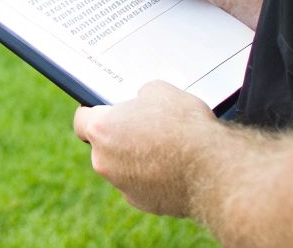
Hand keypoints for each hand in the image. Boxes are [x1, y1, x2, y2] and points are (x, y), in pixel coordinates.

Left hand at [72, 81, 215, 216]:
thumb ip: (140, 97)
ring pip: (123, 167)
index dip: (93, 112)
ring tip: (167, 147)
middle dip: (121, 136)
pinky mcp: (142, 203)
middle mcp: (104, 161)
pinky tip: (174, 167)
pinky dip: (153, 177)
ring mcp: (122, 186)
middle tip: (146, 126)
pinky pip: (142, 185)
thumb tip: (141, 103)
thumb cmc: (184, 126)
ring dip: (137, 158)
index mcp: (102, 130)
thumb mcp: (160, 90)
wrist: (211, 168)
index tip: (104, 110)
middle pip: (104, 145)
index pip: (82, 119)